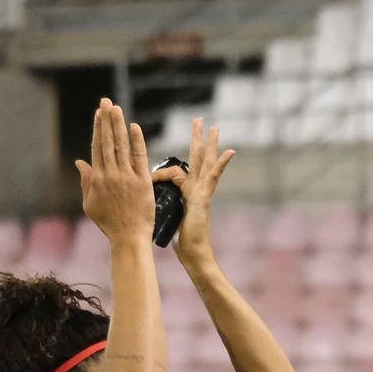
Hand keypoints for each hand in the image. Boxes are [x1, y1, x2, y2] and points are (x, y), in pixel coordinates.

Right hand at [75, 98, 155, 242]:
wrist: (128, 237)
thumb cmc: (109, 223)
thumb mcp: (90, 203)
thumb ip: (86, 181)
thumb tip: (80, 161)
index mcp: (97, 178)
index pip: (97, 147)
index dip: (97, 129)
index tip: (98, 114)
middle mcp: (110, 174)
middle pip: (107, 141)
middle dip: (106, 120)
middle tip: (106, 101)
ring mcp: (126, 177)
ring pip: (121, 145)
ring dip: (118, 125)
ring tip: (116, 108)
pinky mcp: (142, 182)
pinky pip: (139, 157)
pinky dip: (136, 141)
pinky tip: (134, 127)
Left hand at [154, 116, 236, 263]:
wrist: (192, 250)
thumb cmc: (178, 238)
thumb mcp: (163, 214)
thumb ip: (158, 203)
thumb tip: (142, 200)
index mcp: (185, 191)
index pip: (173, 171)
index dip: (159, 174)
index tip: (150, 180)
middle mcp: (195, 187)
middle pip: (196, 158)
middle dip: (197, 139)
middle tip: (199, 121)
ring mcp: (202, 190)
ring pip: (205, 161)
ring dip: (209, 143)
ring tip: (213, 127)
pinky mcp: (205, 195)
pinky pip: (214, 176)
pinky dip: (222, 163)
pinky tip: (230, 152)